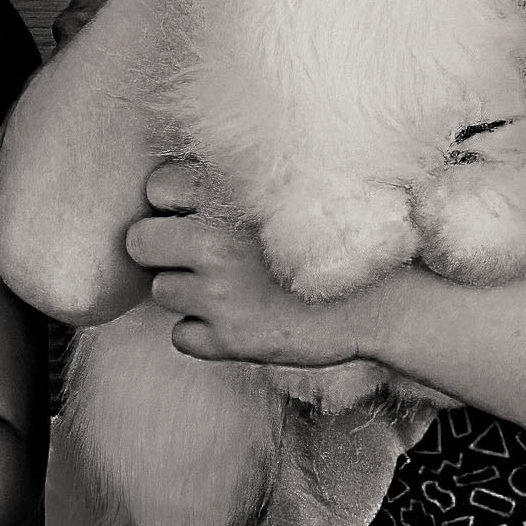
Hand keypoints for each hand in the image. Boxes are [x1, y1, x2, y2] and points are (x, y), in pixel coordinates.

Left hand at [123, 160, 369, 370]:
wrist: (386, 298)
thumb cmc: (340, 237)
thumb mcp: (290, 190)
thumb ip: (233, 185)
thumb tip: (175, 191)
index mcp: (229, 194)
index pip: (155, 189)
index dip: (175, 205)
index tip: (201, 216)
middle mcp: (213, 241)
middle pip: (139, 242)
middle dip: (164, 250)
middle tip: (203, 258)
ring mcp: (218, 294)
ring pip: (159, 291)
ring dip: (188, 294)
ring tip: (236, 289)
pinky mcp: (228, 340)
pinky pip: (181, 336)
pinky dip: (204, 333)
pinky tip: (242, 319)